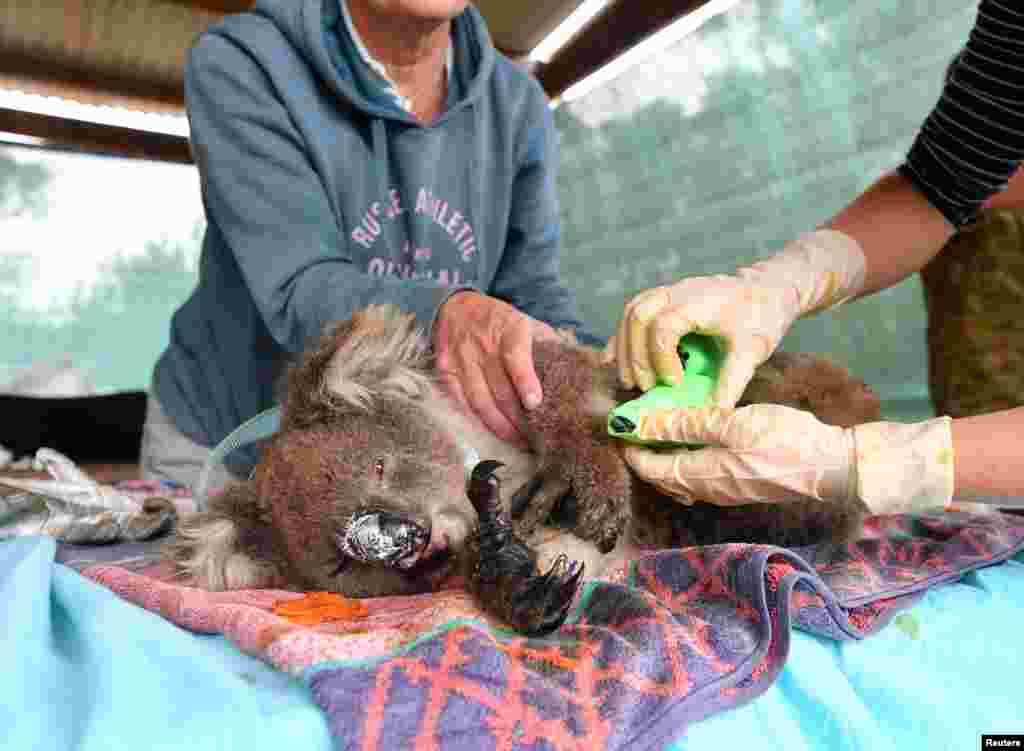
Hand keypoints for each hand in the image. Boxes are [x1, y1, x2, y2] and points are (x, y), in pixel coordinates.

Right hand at [433, 291, 558, 444]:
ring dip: (499, 425)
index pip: (515, 357)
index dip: (525, 381)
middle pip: (500, 389)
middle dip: (517, 418)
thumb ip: (547, 340)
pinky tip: (490, 431)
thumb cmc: (499, 319)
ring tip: (516, 440)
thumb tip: (573, 362)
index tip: (534, 403)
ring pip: (480, 400)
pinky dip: (475, 419)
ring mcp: (462, 359)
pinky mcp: (447, 371)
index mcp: (509, 330)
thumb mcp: (525, 319)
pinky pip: (460, 401)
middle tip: (534, 438)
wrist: (457, 306)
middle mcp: (484, 345)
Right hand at [611, 230, 867, 405]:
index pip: (664, 326)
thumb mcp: (752, 350)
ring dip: (625, 347)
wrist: (768, 288)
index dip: (661, 358)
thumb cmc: (762, 317)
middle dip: (635, 355)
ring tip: (630, 381)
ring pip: (631, 311)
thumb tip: (715, 413)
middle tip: (644, 387)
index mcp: (700, 301)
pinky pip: (633, 312)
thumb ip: (732, 380)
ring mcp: (669, 292)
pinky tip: (613, 360)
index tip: (675, 384)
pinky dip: (622, 337)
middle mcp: (678, 291)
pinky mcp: (665, 298)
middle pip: (638, 314)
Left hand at [622, 404, 953, 513]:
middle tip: (635, 419)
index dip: (629, 445)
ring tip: (659, 421)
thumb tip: (640, 423)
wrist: (831, 466)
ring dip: (664, 451)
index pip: (649, 466)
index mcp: (700, 476)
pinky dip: (685, 453)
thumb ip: (686, 423)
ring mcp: (723, 490)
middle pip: (661, 473)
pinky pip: (698, 472)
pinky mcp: (738, 484)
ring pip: (679, 473)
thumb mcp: (731, 424)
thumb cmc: (784, 442)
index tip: (618, 421)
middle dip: (643, 449)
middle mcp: (706, 490)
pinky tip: (691, 431)